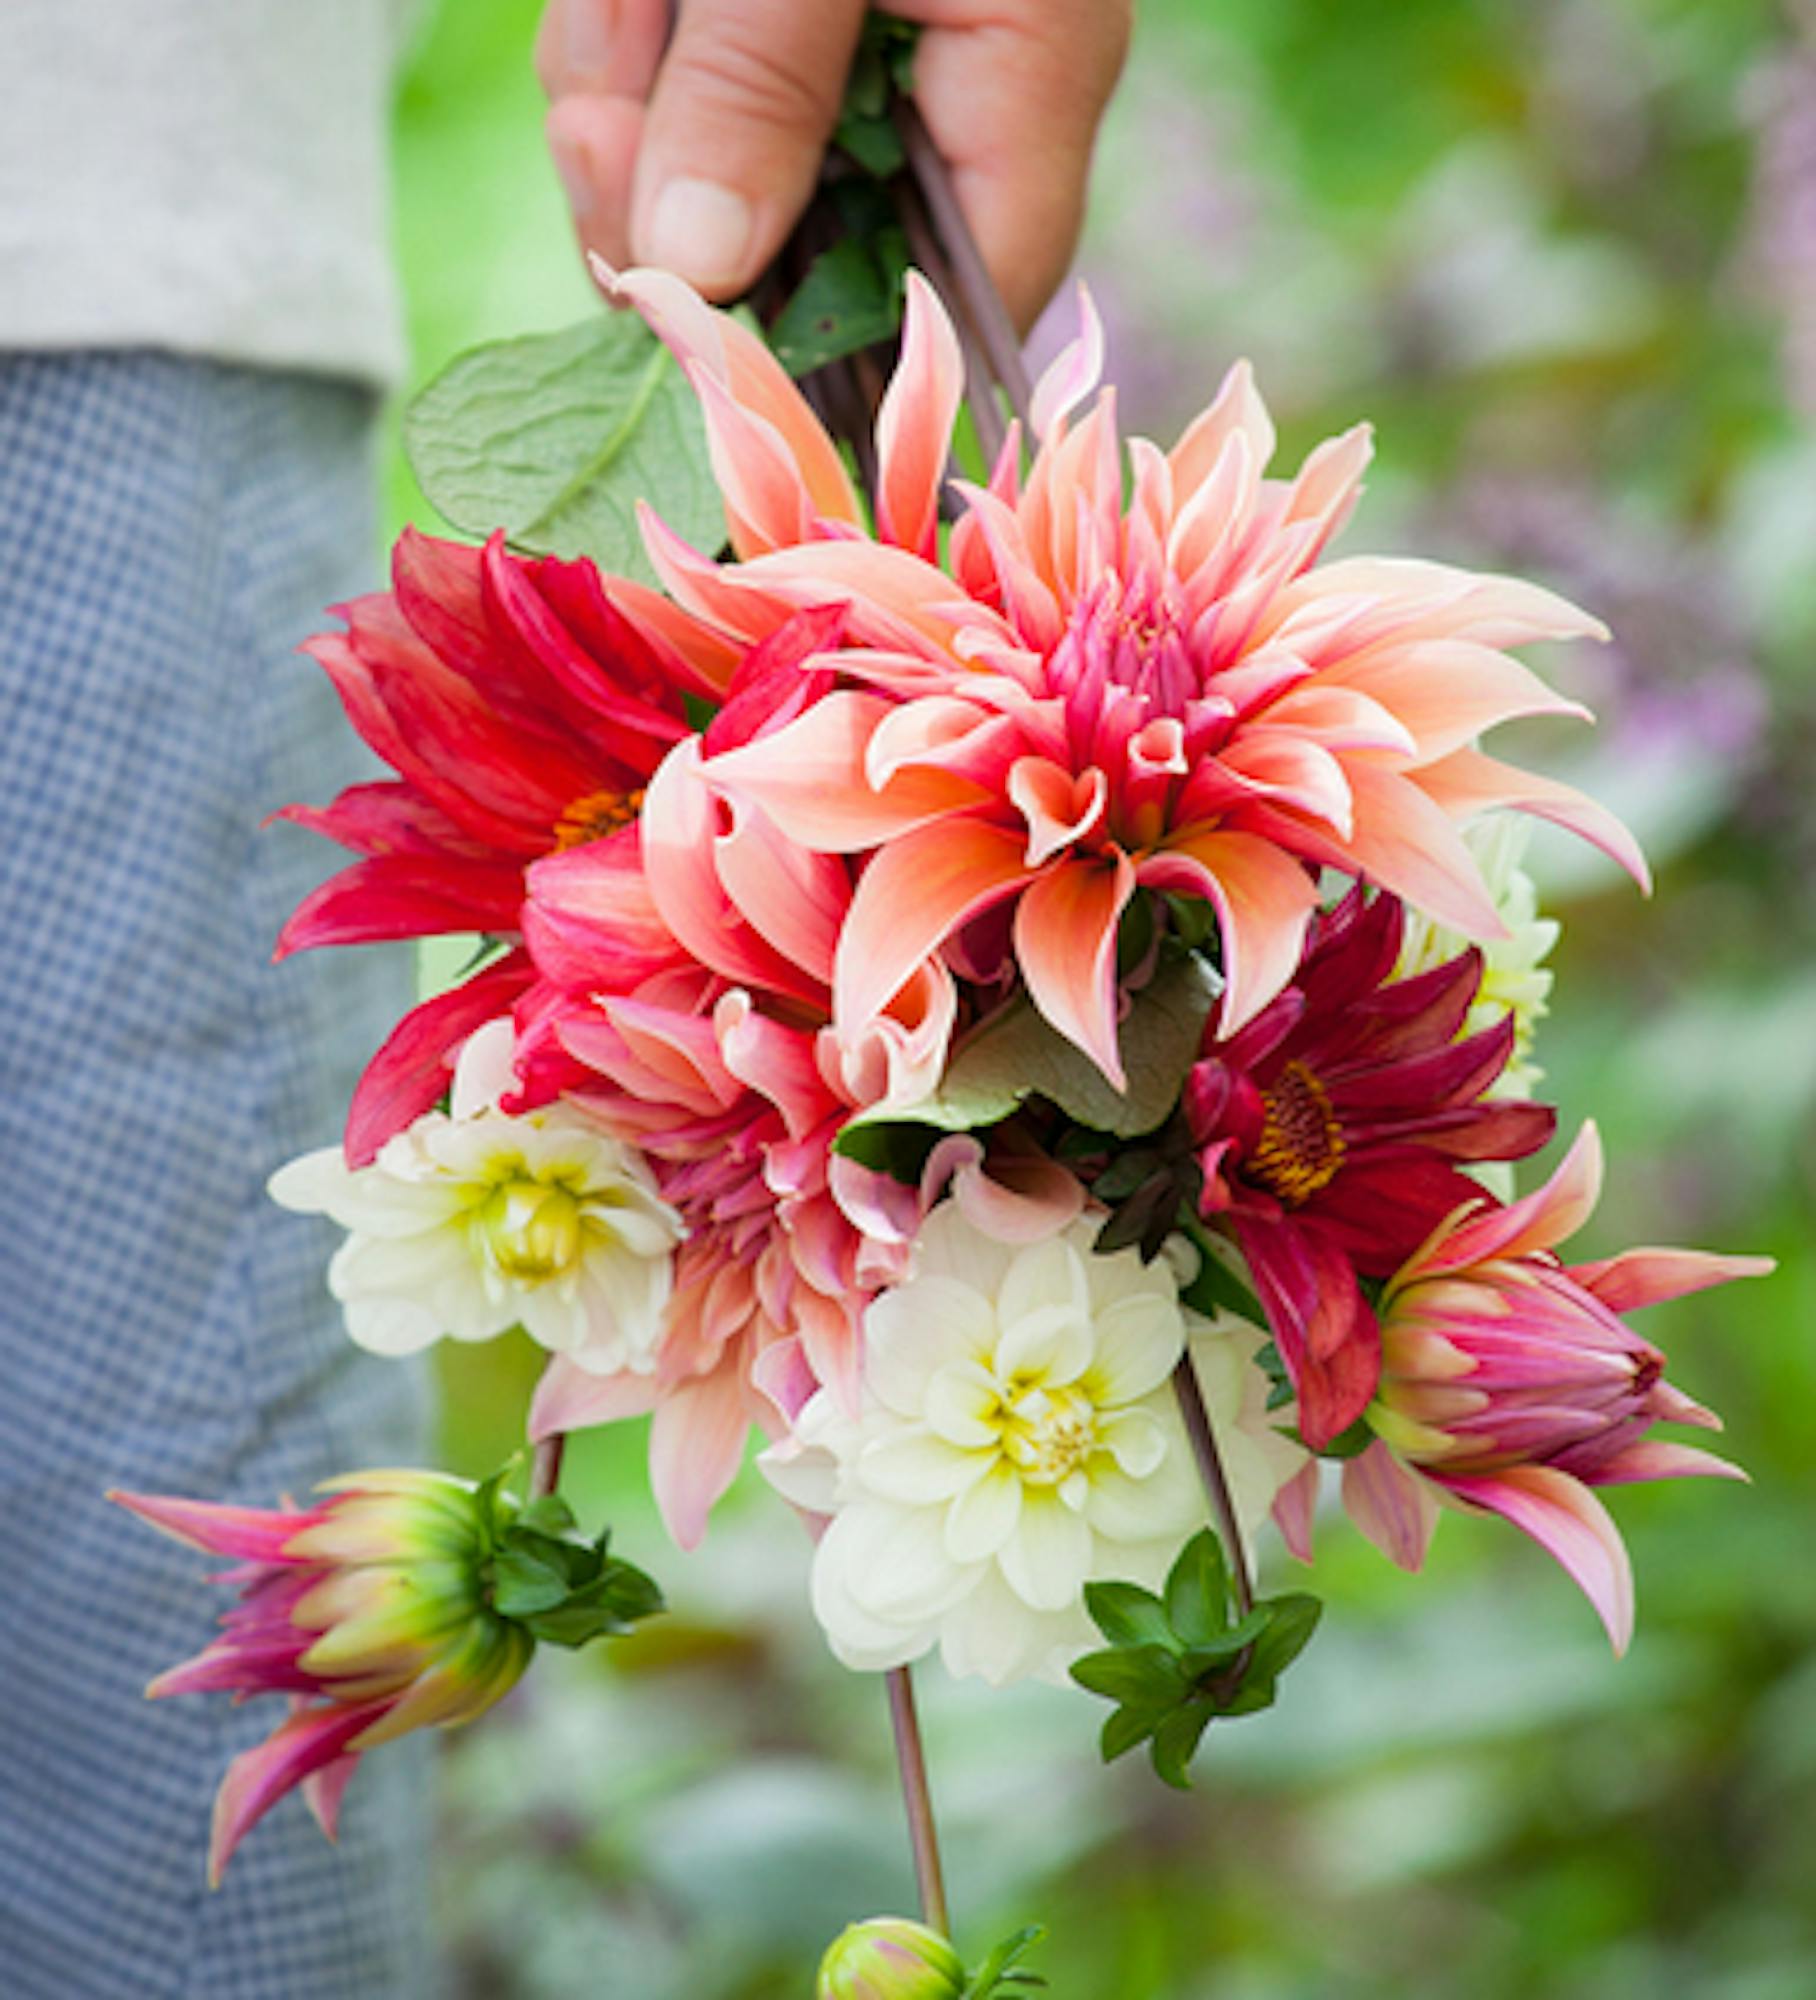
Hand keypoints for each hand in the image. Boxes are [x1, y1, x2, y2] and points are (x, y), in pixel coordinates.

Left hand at [537, 0, 1131, 332]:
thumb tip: (694, 276)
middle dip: (678, 194)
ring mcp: (876, 50)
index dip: (836, 354)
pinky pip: (691, 86)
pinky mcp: (787, 17)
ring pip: (731, 171)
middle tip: (601, 114)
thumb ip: (755, 84)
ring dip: (633, 98)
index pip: (965, 295)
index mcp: (1029, 63)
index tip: (701, 353)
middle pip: (817, 248)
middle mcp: (965, 81)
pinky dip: (628, 41)